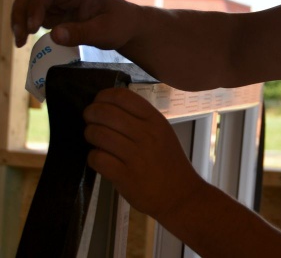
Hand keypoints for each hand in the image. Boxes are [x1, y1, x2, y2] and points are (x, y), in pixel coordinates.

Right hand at [10, 0, 137, 48]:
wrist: (128, 26)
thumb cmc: (121, 25)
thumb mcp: (106, 31)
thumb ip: (82, 33)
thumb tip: (54, 35)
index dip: (35, 8)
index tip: (33, 29)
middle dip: (20, 12)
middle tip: (21, 37)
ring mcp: (58, 2)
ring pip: (28, 3)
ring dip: (19, 19)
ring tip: (20, 41)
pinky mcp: (55, 13)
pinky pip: (33, 14)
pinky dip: (25, 25)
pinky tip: (25, 39)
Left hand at [83, 88, 204, 219]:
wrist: (180, 195)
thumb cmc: (169, 162)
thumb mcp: (163, 133)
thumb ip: (141, 120)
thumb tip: (109, 108)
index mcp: (156, 121)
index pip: (123, 97)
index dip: (104, 96)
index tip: (98, 102)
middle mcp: (146, 134)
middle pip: (105, 113)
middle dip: (90, 114)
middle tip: (90, 119)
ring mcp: (135, 155)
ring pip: (97, 134)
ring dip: (90, 134)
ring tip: (94, 139)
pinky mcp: (124, 176)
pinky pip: (97, 158)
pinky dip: (93, 157)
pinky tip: (99, 158)